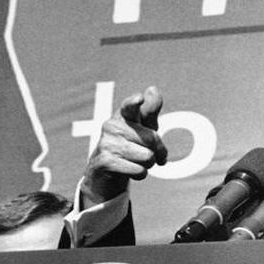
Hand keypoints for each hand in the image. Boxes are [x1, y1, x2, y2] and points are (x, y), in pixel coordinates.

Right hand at [82, 86, 168, 205]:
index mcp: (123, 116)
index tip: (139, 99)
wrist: (105, 175)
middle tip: (152, 156)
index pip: (130, 107)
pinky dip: (140, 174)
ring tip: (136, 162)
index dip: (135, 103)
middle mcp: (112, 126)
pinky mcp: (105, 162)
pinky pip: (139, 170)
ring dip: (148, 164)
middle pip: (152, 139)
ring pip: (147, 156)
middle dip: (158, 151)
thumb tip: (152, 88)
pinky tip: (129, 171)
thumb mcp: (143, 129)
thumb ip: (149, 111)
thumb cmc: (130, 147)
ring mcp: (106, 143)